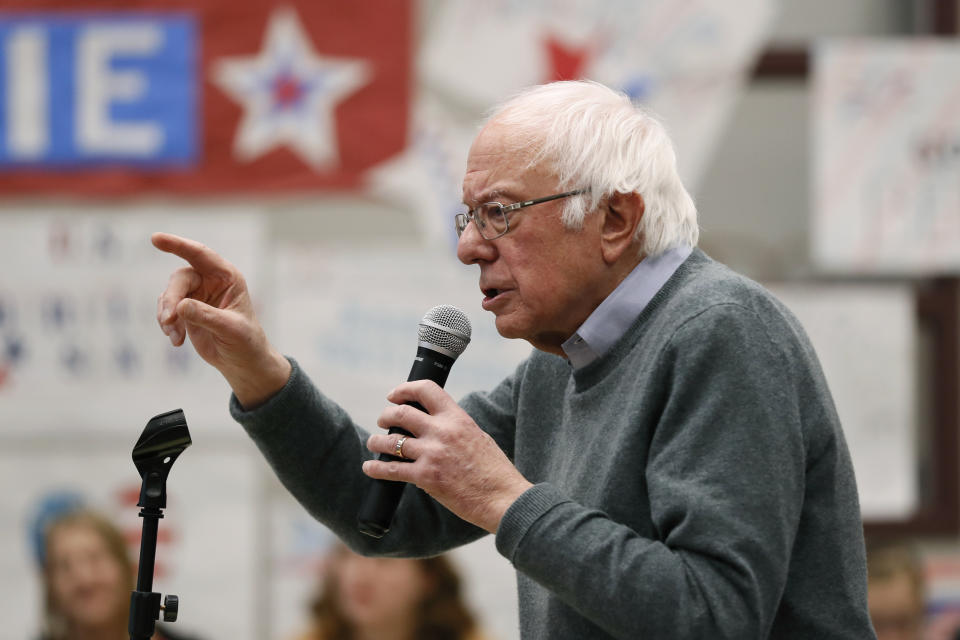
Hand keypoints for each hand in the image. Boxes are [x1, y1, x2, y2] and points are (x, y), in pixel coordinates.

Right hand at [152, 232, 289, 407]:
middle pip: (180, 279)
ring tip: (174, 335)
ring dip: (166, 314)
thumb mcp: (230, 328)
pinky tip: (177, 341)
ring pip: (169, 294)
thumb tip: (180, 306)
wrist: (242, 362)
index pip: (200, 255)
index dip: (178, 245)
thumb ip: (206, 316)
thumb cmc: (245, 341)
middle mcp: (210, 281)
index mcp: (227, 277)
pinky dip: (167, 324)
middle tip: (170, 319)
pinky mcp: (185, 310)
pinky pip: (166, 309)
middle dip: (171, 299)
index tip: (155, 238)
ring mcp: (196, 295)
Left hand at [364, 380, 532, 532]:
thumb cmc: (493, 470)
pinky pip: (392, 469)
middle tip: (383, 421)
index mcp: (457, 418)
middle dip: (386, 415)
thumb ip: (455, 428)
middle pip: (402, 413)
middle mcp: (442, 431)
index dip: (404, 389)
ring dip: (376, 441)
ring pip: (391, 441)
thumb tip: (436, 425)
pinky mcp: (425, 477)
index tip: (393, 395)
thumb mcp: (477, 436)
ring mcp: (432, 453)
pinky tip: (369, 467)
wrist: (502, 497)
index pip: (426, 390)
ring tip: (373, 443)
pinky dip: (376, 467)